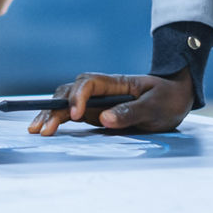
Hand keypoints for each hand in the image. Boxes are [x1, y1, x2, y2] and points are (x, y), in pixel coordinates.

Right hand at [27, 70, 192, 135]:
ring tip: (36, 130)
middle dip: (55, 108)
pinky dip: (58, 119)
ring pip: (67, 101)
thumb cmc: (168, 99)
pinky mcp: (97, 112)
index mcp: (116, 83)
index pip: (89, 84)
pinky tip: (47, 128)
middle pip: (71, 91)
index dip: (78, 97)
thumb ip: (131, 112)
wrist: (176, 96)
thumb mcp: (155, 107)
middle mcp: (102, 90)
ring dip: (51, 114)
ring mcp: (98, 101)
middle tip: (43, 129)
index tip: (75, 116)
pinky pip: (73, 113)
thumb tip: (104, 119)